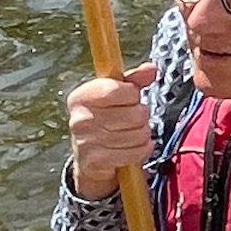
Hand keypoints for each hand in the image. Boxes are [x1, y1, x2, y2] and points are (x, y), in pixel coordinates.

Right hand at [66, 62, 156, 198]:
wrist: (91, 158)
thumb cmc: (108, 119)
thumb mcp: (118, 95)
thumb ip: (134, 80)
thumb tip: (151, 69)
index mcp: (82, 97)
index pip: (115, 90)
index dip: (132, 94)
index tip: (129, 98)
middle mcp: (79, 119)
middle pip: (134, 114)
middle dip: (141, 117)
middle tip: (132, 120)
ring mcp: (85, 142)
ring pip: (139, 134)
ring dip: (143, 135)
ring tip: (131, 134)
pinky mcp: (96, 161)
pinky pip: (136, 152)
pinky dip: (142, 150)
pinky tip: (132, 148)